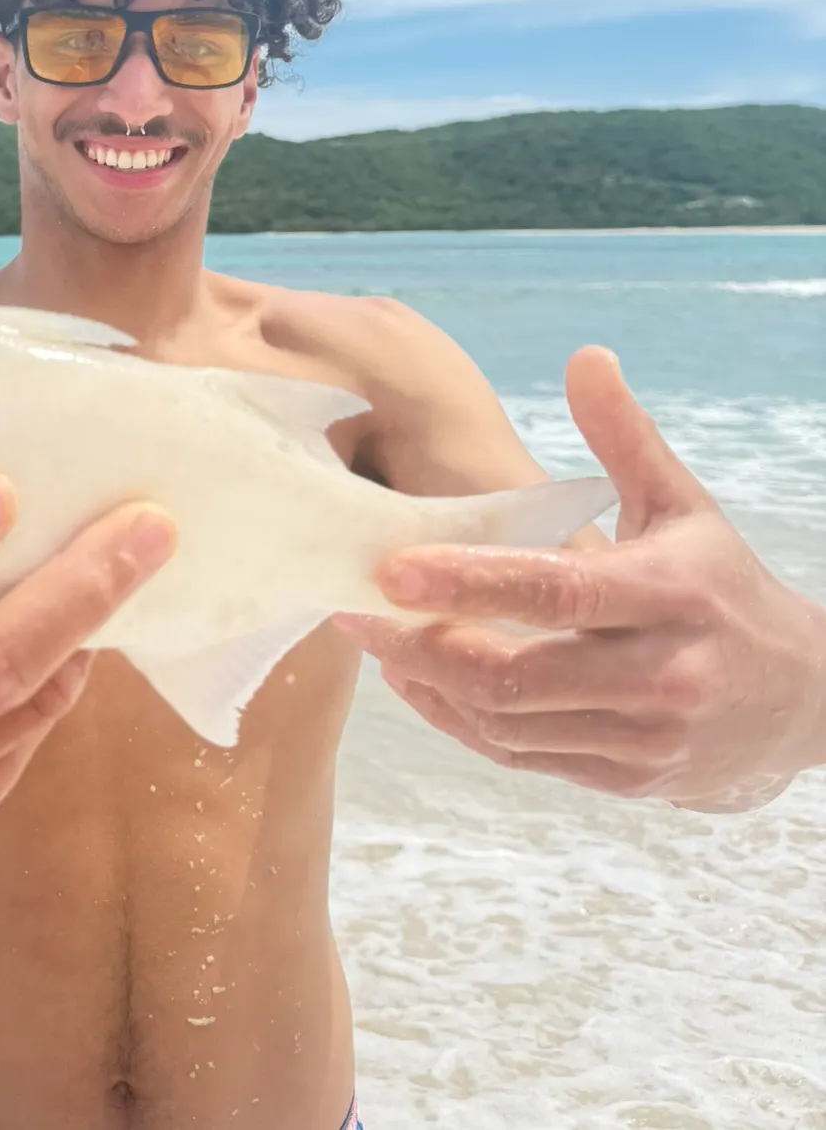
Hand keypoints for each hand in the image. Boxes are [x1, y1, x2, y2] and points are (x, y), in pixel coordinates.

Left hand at [335, 347, 825, 812]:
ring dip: (428, 684)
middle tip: (356, 610)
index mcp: (668, 595)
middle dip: (421, 645)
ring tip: (376, 640)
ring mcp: (642, 738)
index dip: (470, 581)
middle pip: (514, 673)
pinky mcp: (625, 779)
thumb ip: (626, 438)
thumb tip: (586, 358)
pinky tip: (420, 682)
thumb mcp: (684, 507)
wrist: (809, 702)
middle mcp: (658, 674)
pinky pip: (519, 756)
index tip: (392, 569)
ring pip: (506, 723)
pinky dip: (458, 722)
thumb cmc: (724, 588)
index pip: (557, 590)